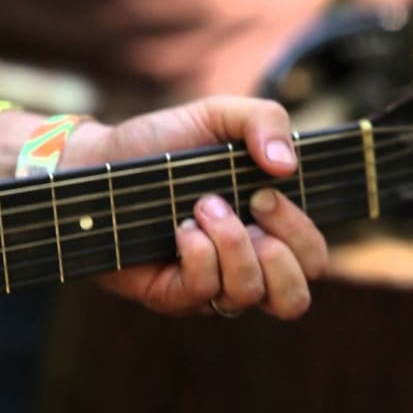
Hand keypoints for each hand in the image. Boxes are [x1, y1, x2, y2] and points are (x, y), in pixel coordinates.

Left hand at [64, 96, 328, 318]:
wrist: (99, 159)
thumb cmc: (163, 143)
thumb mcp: (217, 115)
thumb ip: (265, 120)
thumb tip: (287, 165)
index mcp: (265, 229)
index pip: (312, 259)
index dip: (301, 232)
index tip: (267, 191)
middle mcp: (243, 264)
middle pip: (294, 298)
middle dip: (279, 250)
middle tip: (249, 206)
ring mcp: (208, 284)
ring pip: (249, 295)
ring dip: (232, 244)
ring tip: (201, 207)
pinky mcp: (173, 296)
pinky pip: (204, 292)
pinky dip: (199, 254)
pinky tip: (179, 228)